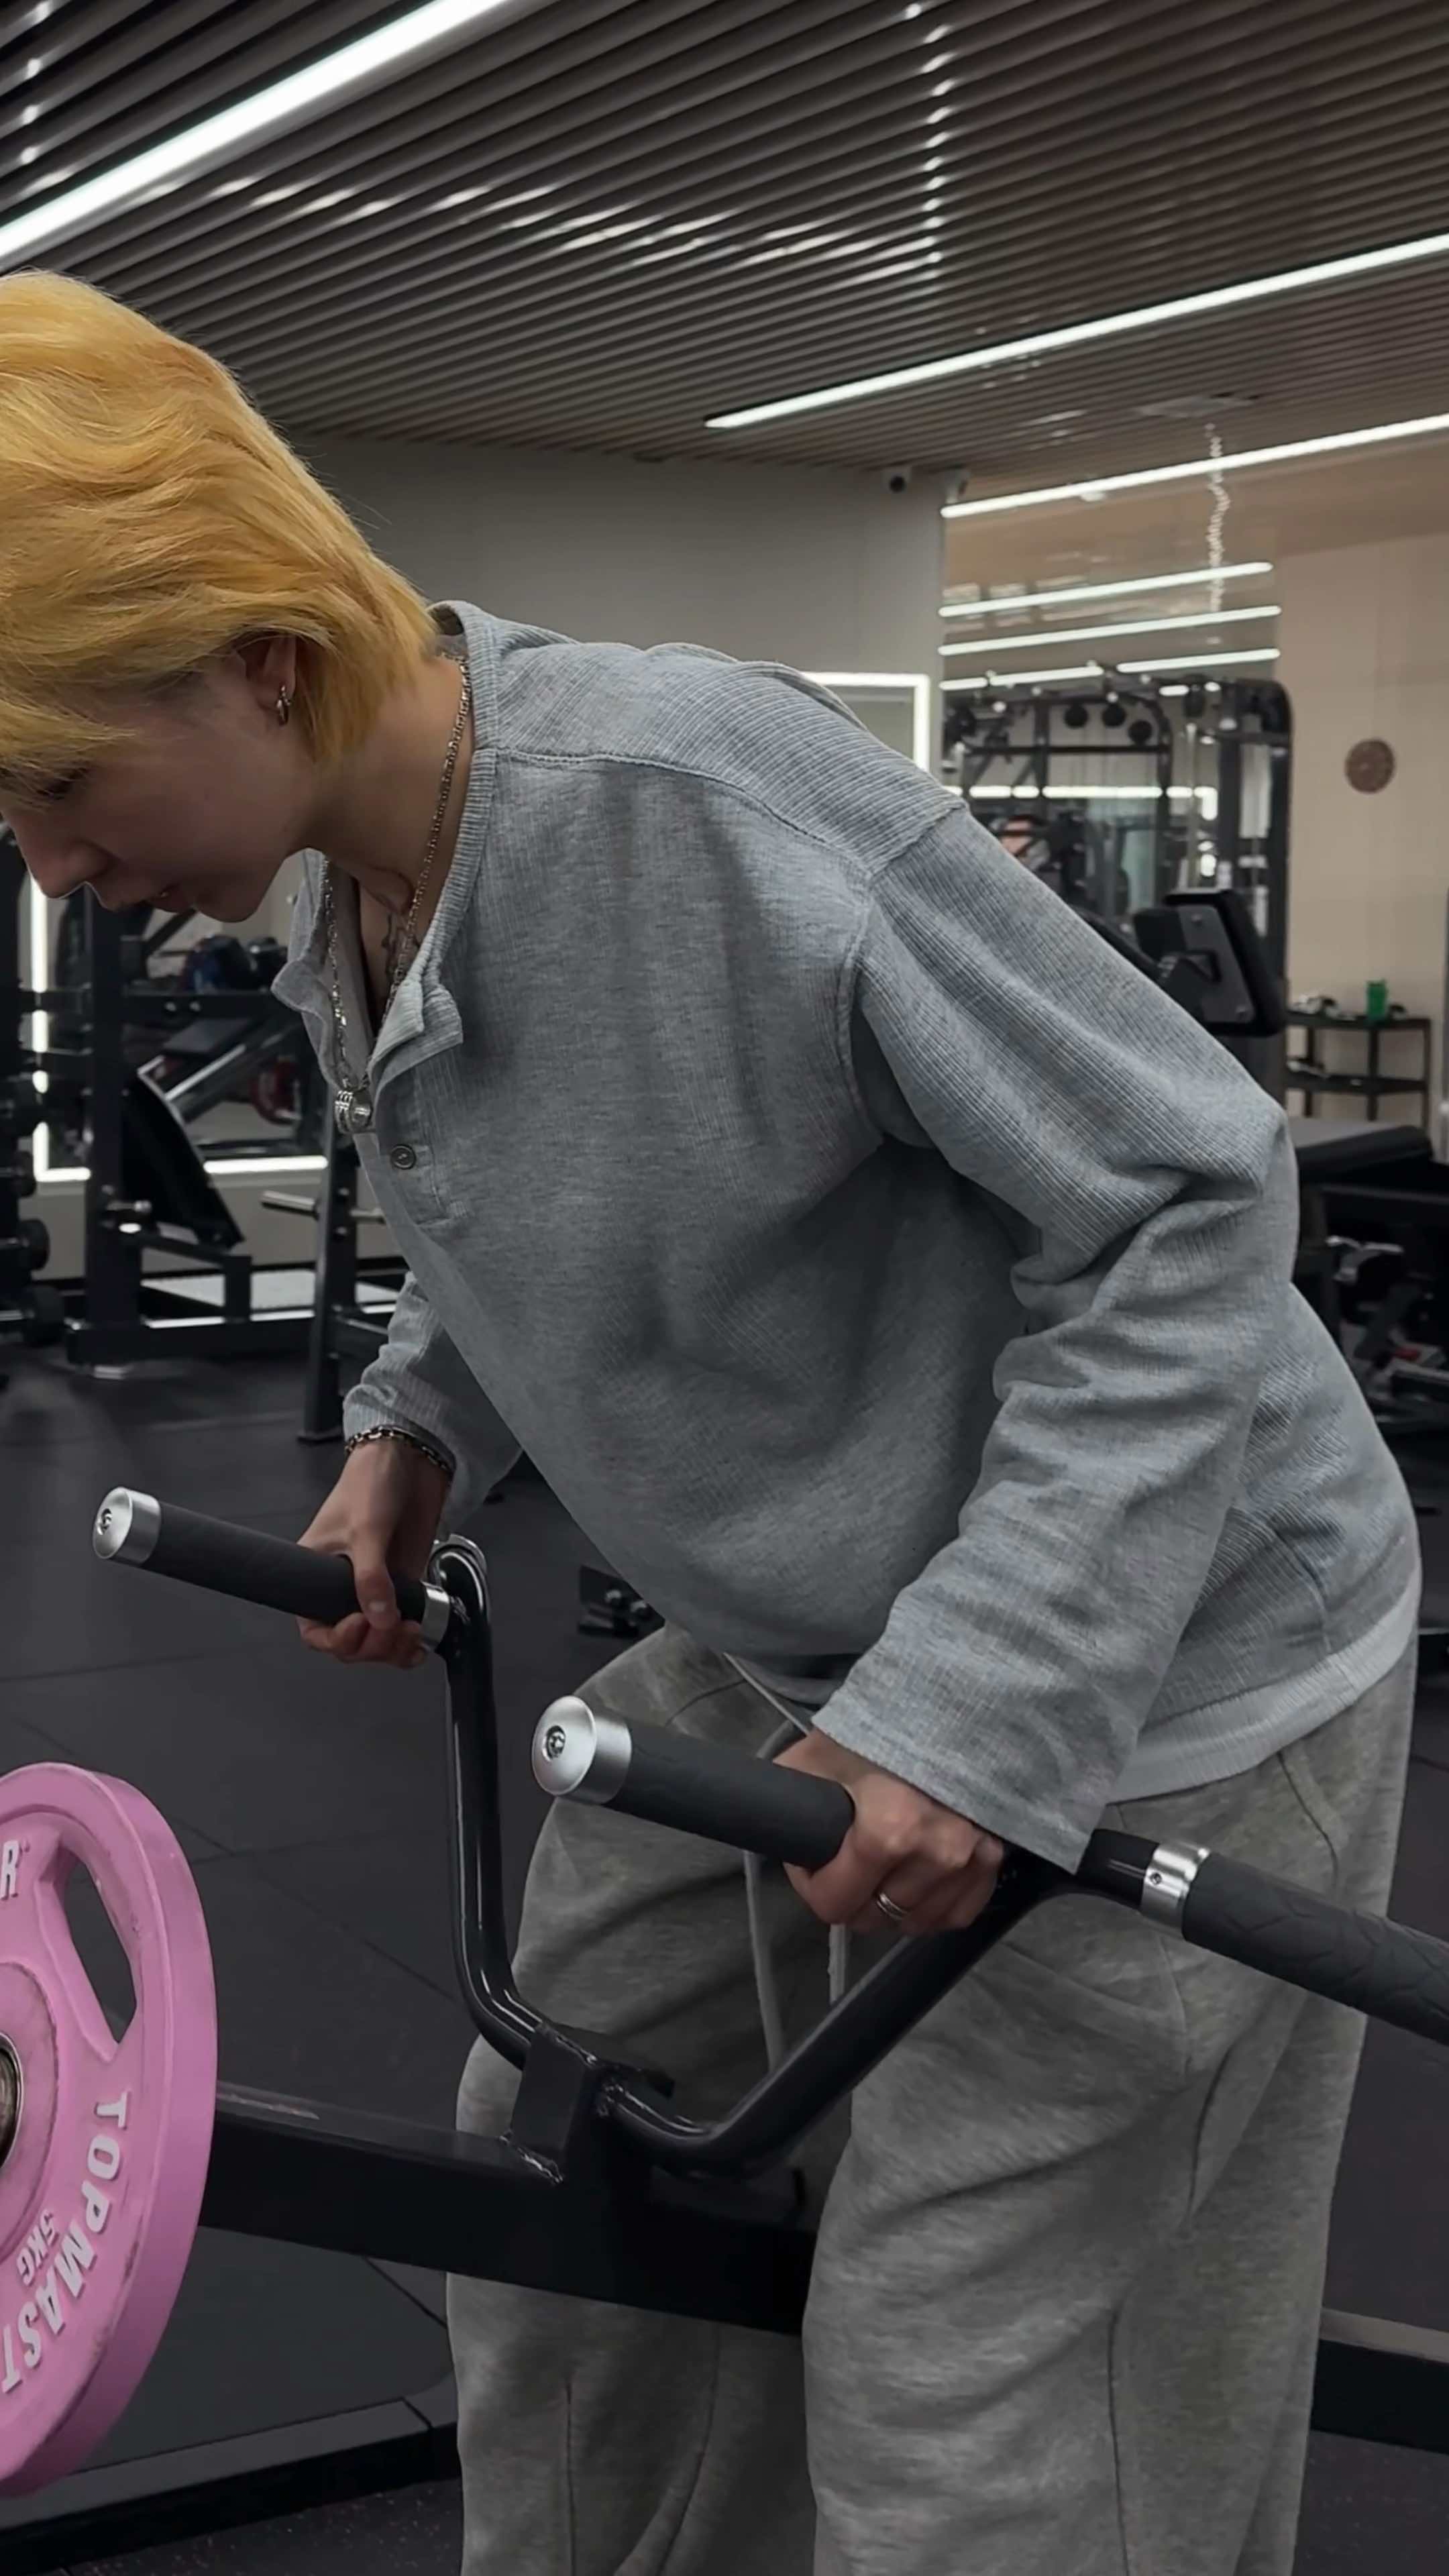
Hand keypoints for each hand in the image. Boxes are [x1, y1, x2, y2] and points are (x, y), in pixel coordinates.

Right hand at [296, 1437, 450, 1669]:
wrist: (410, 1463)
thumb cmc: (370, 1484)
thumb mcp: (365, 1529)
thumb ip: (371, 1576)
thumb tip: (379, 1618)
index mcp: (314, 1575)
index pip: (314, 1627)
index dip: (336, 1638)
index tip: (359, 1625)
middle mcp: (341, 1588)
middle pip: (349, 1642)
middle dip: (371, 1645)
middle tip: (392, 1628)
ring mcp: (374, 1591)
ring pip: (376, 1641)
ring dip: (392, 1648)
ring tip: (409, 1633)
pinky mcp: (402, 1588)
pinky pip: (400, 1630)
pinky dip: (409, 1643)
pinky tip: (418, 1642)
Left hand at [775, 1728, 1004, 1936]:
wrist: (949, 1702)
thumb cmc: (877, 1729)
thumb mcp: (814, 1759)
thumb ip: (788, 1804)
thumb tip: (773, 1837)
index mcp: (889, 1830)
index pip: (835, 1904)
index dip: (813, 1885)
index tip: (812, 1861)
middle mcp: (937, 1853)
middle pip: (875, 1916)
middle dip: (852, 1895)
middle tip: (845, 1859)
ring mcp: (974, 1857)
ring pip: (915, 1921)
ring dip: (892, 1903)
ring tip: (880, 1866)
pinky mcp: (996, 1857)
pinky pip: (956, 1912)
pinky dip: (932, 1905)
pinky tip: (915, 1880)